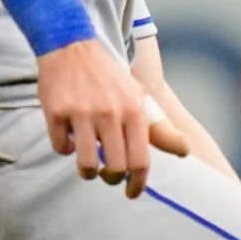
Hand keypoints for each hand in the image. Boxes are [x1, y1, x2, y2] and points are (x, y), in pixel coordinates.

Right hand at [37, 40, 187, 197]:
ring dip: (87, 171)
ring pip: (86, 164)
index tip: (131, 193)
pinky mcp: (55, 111)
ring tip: (88, 165)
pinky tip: (70, 138)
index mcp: (134, 111)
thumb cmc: (109, 78)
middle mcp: (110, 112)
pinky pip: (61, 147)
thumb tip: (185, 151)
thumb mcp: (138, 97)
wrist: (72, 46)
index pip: (140, 160)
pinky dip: (64, 148)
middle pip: (114, 167)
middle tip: (108, 176)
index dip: (137, 183)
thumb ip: (159, 128)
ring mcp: (81, 112)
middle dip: (112, 179)